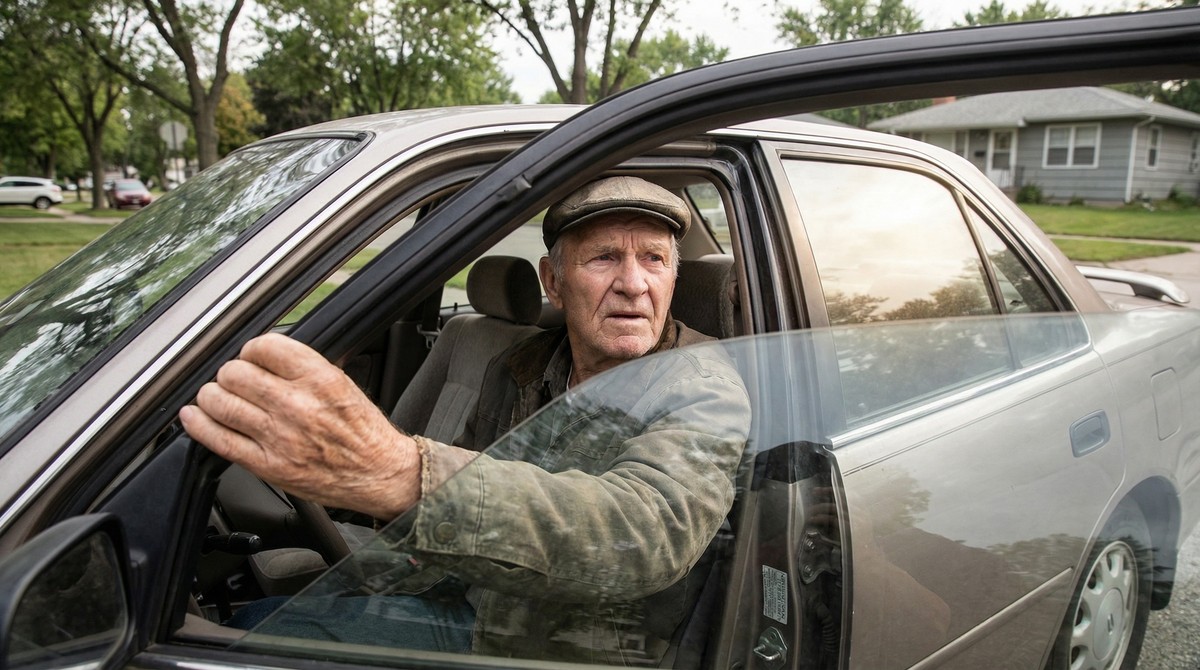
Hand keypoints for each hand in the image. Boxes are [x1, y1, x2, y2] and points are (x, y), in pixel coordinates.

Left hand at [179, 333, 420, 519]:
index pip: (264, 346)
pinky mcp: (269, 465)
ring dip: (211, 395)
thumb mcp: (343, 384)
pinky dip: (199, 425)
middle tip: (235, 380)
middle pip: (236, 372)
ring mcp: (280, 437)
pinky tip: (195, 416)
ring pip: (220, 402)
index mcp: (320, 379)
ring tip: (216, 397)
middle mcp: (298, 405)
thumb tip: (264, 354)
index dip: (252, 350)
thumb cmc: (364, 432)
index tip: (252, 357)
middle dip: (231, 373)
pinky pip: (219, 440)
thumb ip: (304, 368)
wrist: (379, 473)